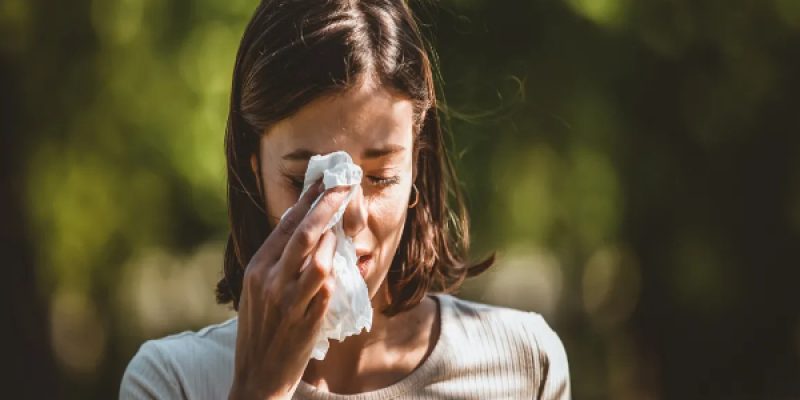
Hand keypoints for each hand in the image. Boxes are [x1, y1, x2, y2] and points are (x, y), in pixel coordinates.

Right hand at [229, 181, 347, 399]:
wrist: (258, 375)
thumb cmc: (261, 328)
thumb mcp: (258, 289)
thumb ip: (277, 260)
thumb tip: (303, 225)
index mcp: (257, 268)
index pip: (285, 225)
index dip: (308, 200)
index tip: (325, 180)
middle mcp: (269, 279)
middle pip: (305, 232)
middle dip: (328, 204)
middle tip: (345, 185)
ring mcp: (289, 299)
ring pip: (320, 257)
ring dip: (336, 240)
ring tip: (342, 229)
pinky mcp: (307, 318)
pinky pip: (328, 287)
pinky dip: (338, 272)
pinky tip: (343, 264)